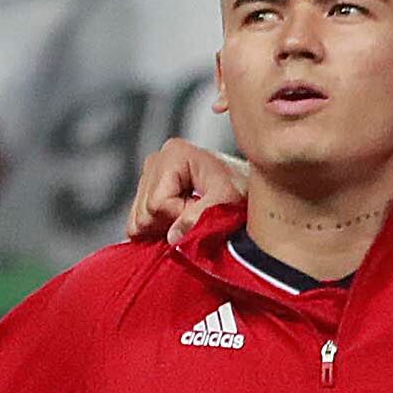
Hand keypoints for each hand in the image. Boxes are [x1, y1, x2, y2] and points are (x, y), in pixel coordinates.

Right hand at [125, 138, 246, 244]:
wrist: (255, 187)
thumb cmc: (245, 189)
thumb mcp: (227, 201)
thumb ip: (199, 217)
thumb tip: (172, 237)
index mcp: (173, 154)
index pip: (157, 204)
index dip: (179, 217)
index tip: (203, 213)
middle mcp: (157, 159)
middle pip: (143, 213)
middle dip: (170, 224)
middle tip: (197, 217)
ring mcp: (150, 174)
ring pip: (138, 220)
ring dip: (164, 227)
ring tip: (190, 217)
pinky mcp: (148, 188)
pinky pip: (137, 221)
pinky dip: (158, 227)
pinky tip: (180, 219)